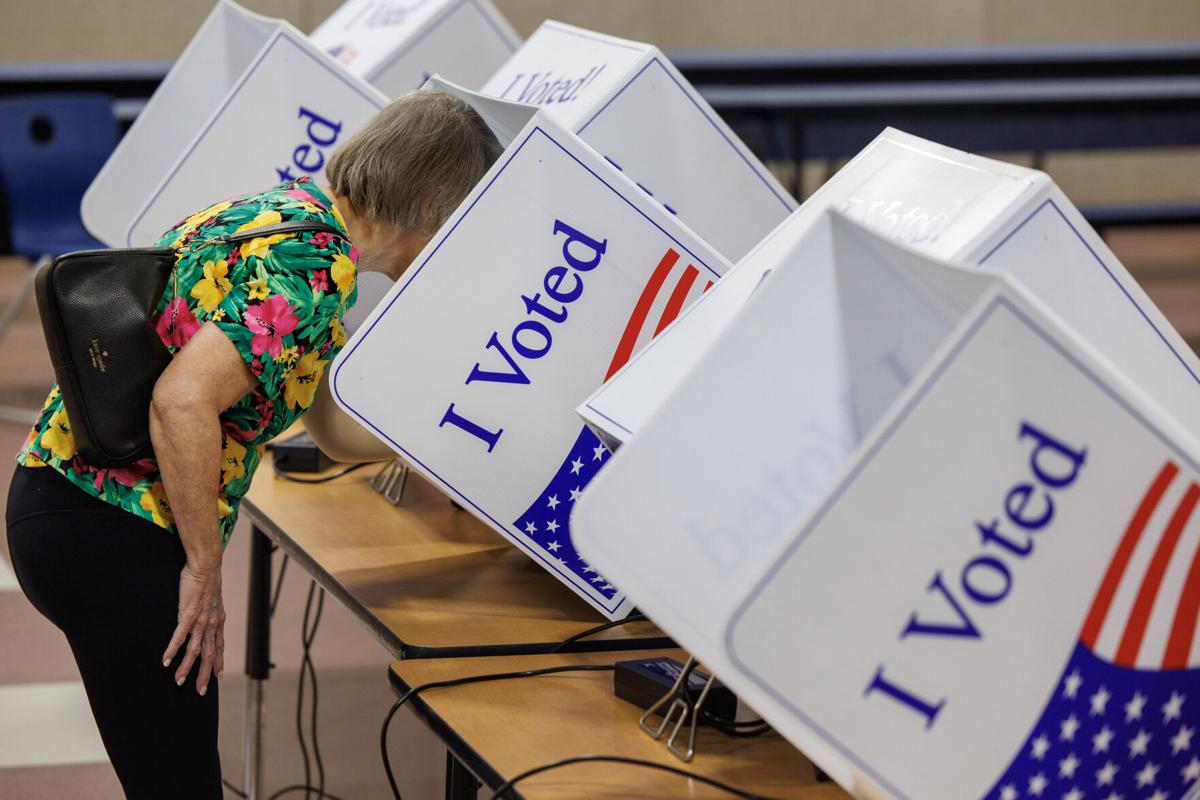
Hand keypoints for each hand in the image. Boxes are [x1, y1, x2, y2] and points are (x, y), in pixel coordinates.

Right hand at [162, 562, 224, 694]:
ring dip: (186, 667)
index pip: (219, 645)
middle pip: (209, 654)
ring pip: (194, 650)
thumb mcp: (213, 599)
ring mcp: (200, 619)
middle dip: (204, 674)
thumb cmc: (207, 580)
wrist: (206, 564)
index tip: (217, 676)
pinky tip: (166, 661)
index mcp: (218, 619)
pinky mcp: (187, 614)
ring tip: (179, 681)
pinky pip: (180, 636)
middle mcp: (211, 623)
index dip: (218, 661)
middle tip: (200, 691)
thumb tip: (208, 619)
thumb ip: (210, 612)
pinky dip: (173, 650)